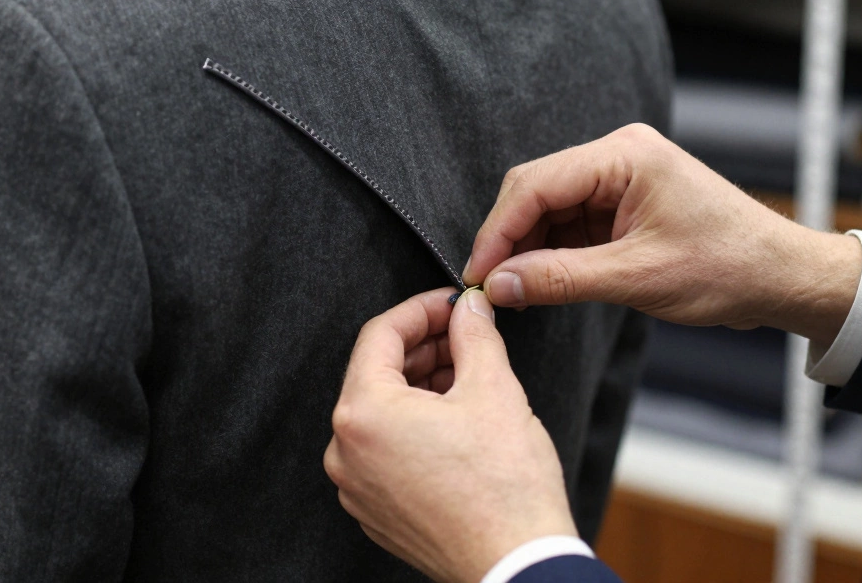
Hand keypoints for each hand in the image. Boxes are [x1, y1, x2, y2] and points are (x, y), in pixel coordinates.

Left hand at [324, 288, 576, 582]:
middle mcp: (345, 451)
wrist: (516, 565)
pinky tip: (456, 423)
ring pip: (382, 414)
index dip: (421, 310)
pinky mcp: (375, 511)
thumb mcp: (494, 389)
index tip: (452, 304)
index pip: (380, 335)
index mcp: (363, 413)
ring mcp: (357, 486)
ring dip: (421, 387)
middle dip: (425, 349)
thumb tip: (469, 308)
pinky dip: (415, 427)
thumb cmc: (504, 488)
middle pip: (377, 374)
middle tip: (467, 336)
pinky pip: (386, 451)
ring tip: (468, 378)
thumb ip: (474, 334)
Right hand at [463, 124, 861, 348]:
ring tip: (512, 290)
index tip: (478, 274)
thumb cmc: (729, 267)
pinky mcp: (624, 202)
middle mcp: (619, 154)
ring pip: (549, 207)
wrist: (783, 277)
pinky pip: (571, 221)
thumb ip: (561, 278)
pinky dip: (551, 251)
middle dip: (508, 238)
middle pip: (536, 189)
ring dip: (528, 247)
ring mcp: (621, 177)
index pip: (536, 184)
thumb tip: (500, 285)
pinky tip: (540, 280)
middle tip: (489, 286)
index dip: (498, 231)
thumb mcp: (637, 278)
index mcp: (625, 155)